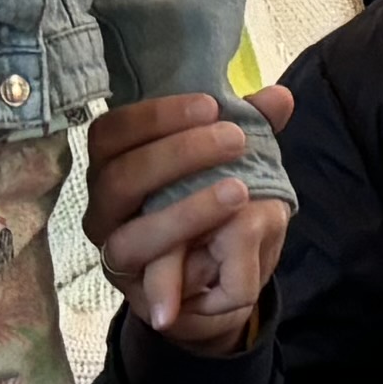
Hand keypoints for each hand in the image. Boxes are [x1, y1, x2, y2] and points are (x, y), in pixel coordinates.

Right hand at [92, 87, 290, 352]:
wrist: (206, 272)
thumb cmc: (204, 198)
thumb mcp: (227, 160)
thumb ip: (248, 127)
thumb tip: (279, 98)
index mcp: (113, 164)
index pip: (111, 132)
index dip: (154, 116)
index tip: (210, 106)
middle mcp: (103, 206)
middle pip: (118, 178)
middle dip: (176, 156)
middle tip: (235, 140)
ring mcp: (113, 248)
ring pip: (130, 235)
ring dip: (185, 212)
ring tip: (238, 192)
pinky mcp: (134, 285)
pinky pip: (150, 276)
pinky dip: (182, 268)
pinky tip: (213, 261)